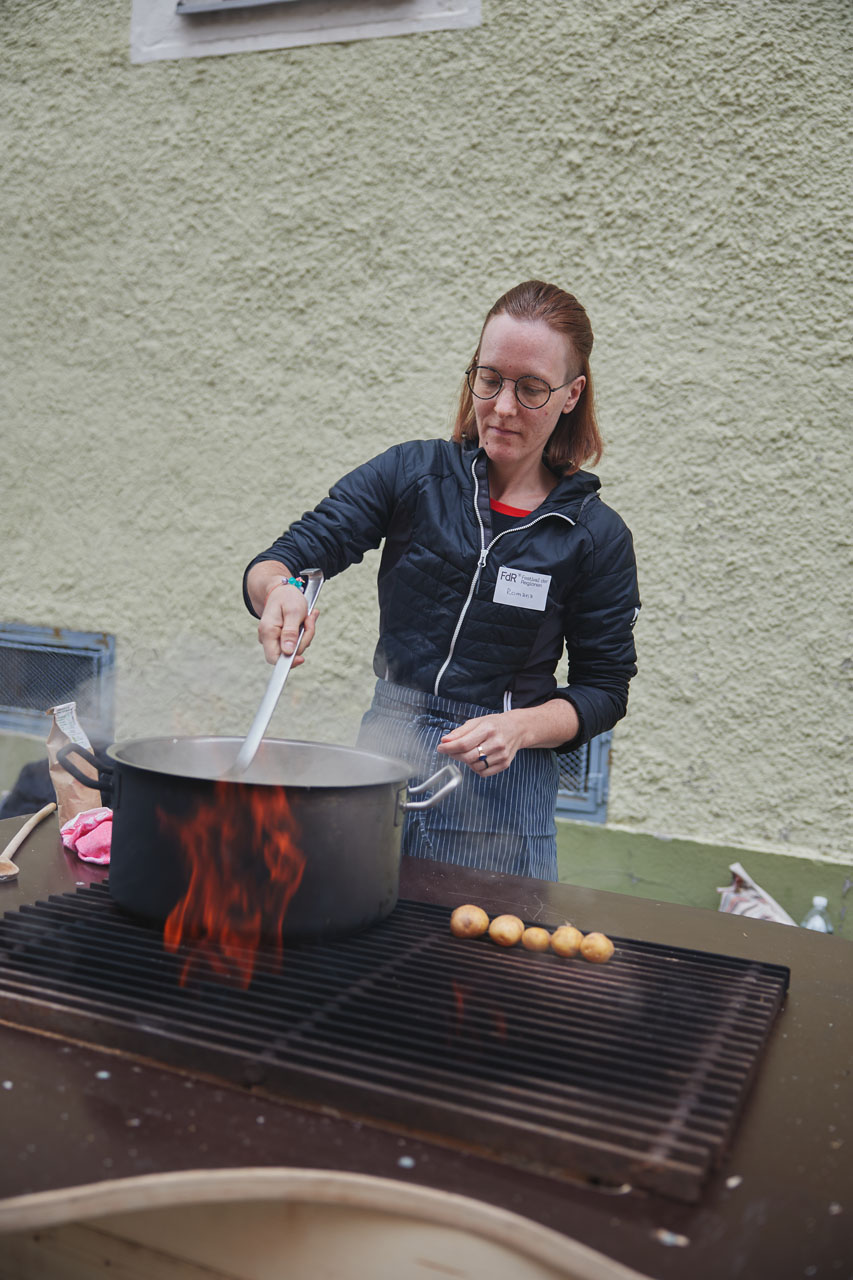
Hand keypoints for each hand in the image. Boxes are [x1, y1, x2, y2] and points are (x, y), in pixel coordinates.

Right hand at [257, 583, 318, 665]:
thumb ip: (290, 633)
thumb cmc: (287, 597)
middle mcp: (268, 637)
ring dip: (306, 634)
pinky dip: (304, 632)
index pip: (274, 658)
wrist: (282, 589)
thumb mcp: (293, 612)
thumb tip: (288, 652)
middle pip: (288, 653)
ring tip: (307, 617)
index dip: (288, 662)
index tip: (302, 658)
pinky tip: (305, 619)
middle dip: (303, 640)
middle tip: (309, 621)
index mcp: (268, 631)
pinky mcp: (281, 637)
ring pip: (295, 647)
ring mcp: (274, 638)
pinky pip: (296, 642)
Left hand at [435, 701, 580, 774]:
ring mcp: (502, 755)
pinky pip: (483, 772)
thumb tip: (444, 741)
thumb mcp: (477, 722)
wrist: (517, 728)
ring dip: (466, 762)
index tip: (440, 748)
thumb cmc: (494, 724)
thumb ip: (460, 732)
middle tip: (451, 751)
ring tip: (468, 753)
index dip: (449, 748)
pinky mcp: (505, 764)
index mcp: (488, 728)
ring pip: (475, 766)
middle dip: (455, 755)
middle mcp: (496, 742)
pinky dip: (476, 768)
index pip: (463, 743)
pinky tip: (477, 759)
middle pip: (468, 756)